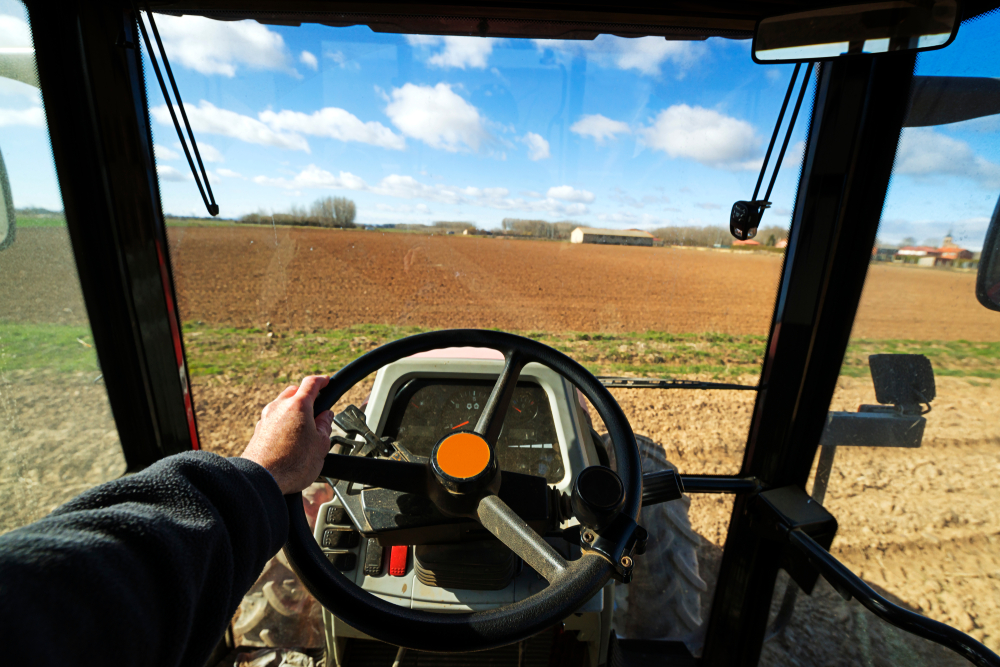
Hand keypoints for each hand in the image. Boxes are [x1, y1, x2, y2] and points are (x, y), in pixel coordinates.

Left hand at [241, 376, 333, 494]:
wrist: (262, 480)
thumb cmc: (293, 464)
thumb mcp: (321, 445)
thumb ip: (325, 426)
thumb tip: (326, 416)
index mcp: (298, 405)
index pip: (311, 383)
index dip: (322, 381)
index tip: (326, 381)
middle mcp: (279, 407)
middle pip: (294, 391)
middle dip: (305, 395)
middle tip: (316, 407)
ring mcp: (266, 418)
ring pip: (282, 405)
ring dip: (293, 409)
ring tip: (303, 427)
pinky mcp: (258, 431)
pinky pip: (273, 419)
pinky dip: (283, 422)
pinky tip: (289, 438)